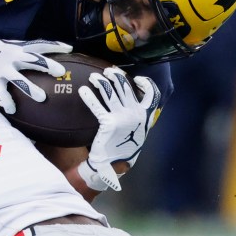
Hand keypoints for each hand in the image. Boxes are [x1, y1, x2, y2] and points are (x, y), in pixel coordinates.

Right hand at [0, 30, 70, 113]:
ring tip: (42, 98)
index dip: (54, 46)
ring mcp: (0, 67)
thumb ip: (14, 53)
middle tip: (62, 72)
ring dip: (31, 88)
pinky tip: (11, 109)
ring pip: (19, 78)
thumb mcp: (0, 47)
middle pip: (34, 59)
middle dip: (48, 65)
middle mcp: (10, 56)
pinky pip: (0, 92)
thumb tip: (28, 59)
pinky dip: (6, 101)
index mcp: (14, 48)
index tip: (69, 48)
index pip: (38, 45)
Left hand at [77, 68, 160, 190]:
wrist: (113, 164)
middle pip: (126, 87)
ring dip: (101, 81)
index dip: (146, 84)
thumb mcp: (137, 131)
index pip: (152, 95)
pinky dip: (89, 96)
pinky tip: (83, 91)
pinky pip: (97, 105)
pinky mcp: (108, 123)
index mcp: (145, 116)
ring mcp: (122, 117)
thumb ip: (137, 117)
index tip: (137, 78)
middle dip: (116, 76)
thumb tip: (130, 103)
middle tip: (108, 71)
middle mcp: (135, 114)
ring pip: (111, 92)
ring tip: (94, 77)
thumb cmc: (124, 147)